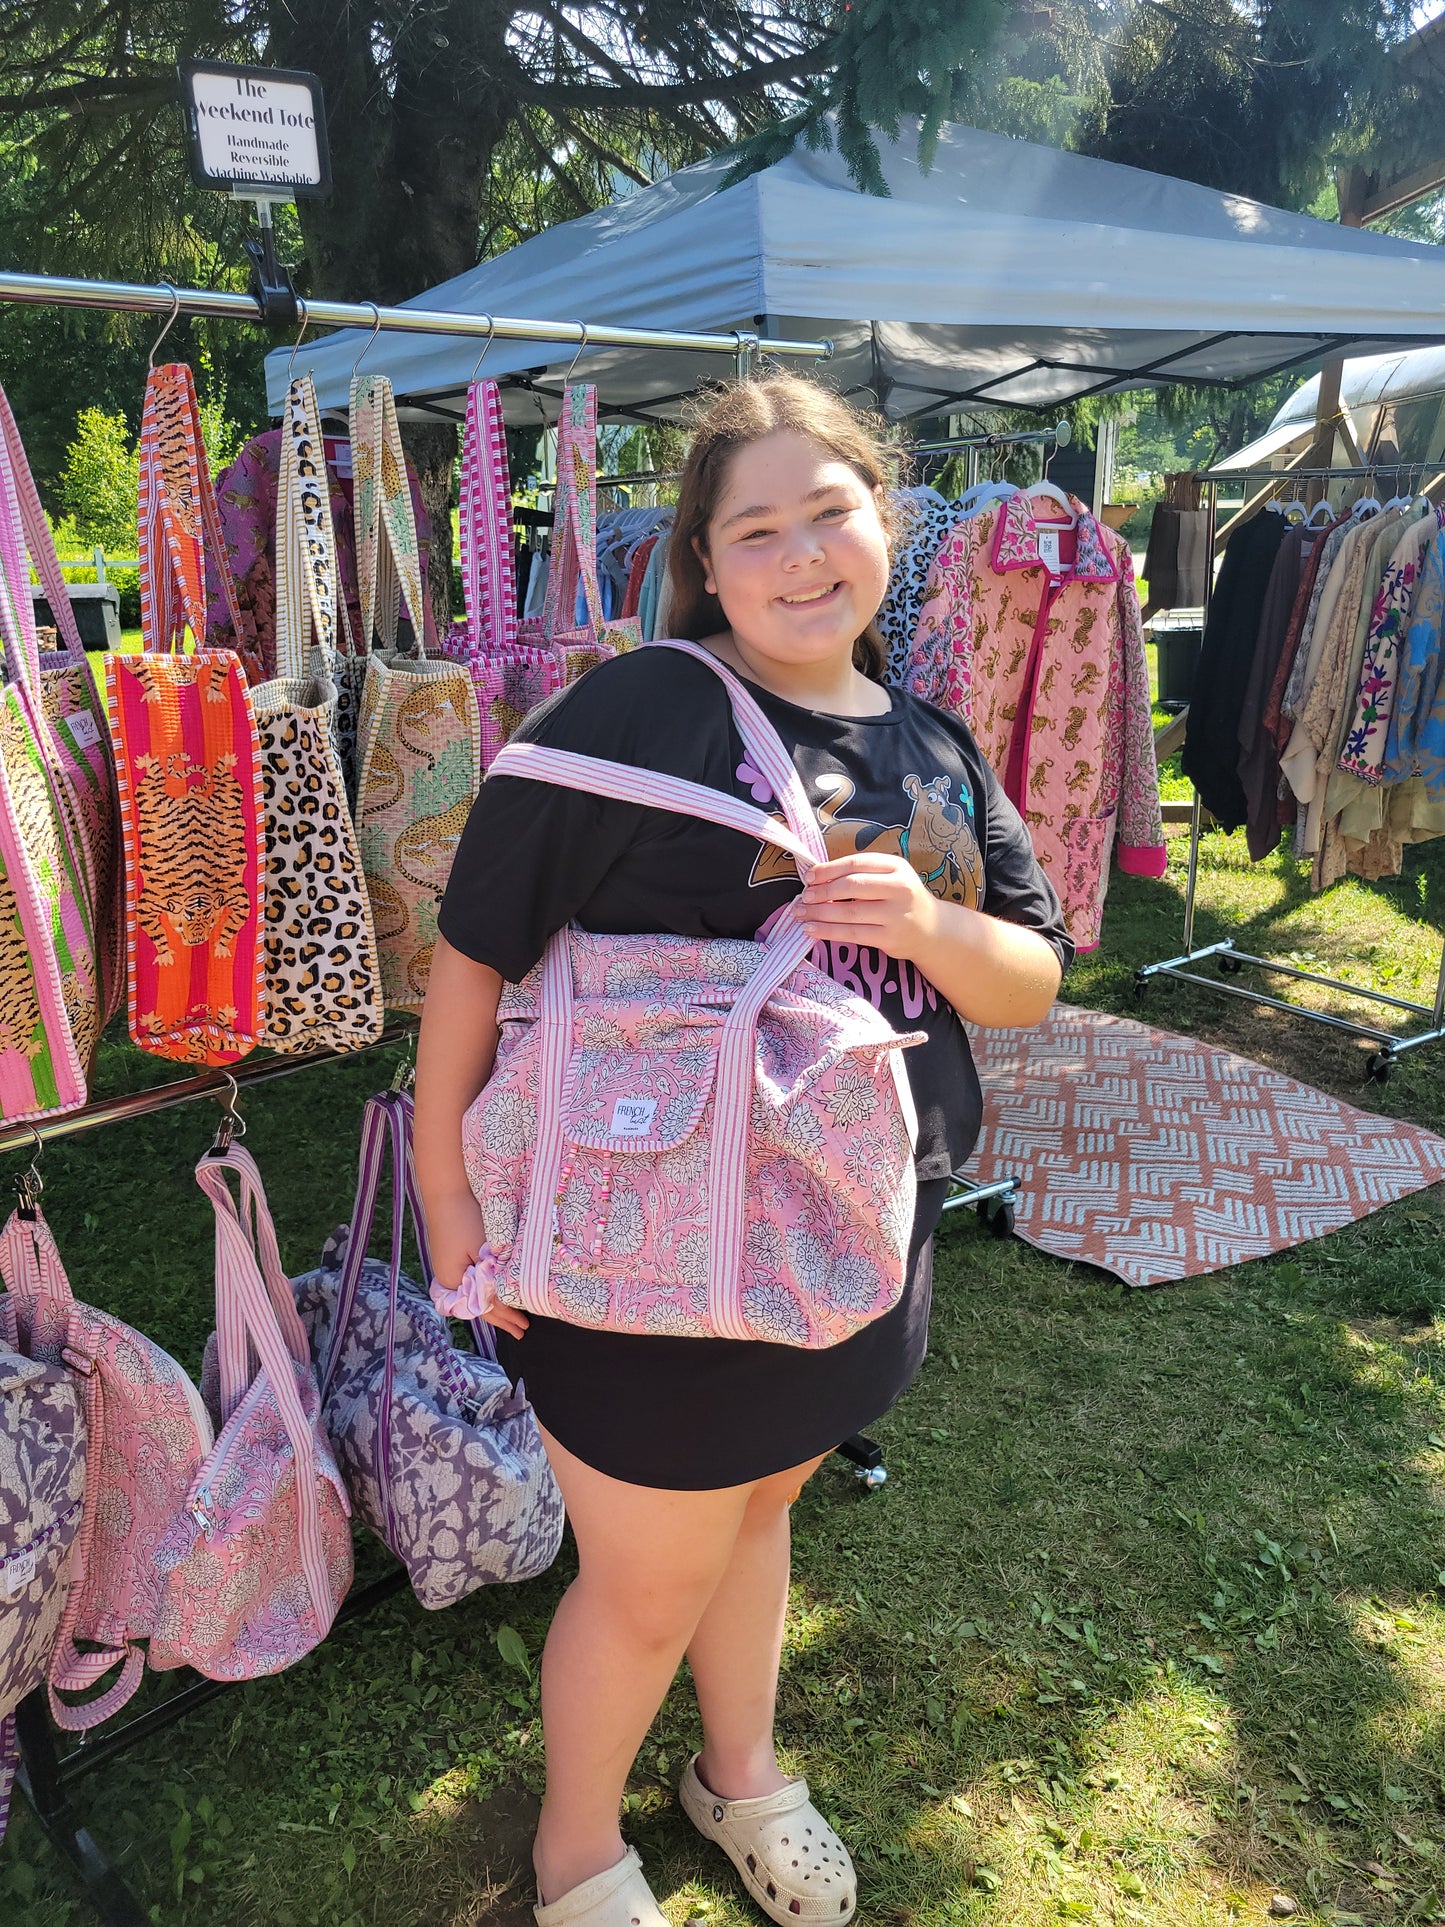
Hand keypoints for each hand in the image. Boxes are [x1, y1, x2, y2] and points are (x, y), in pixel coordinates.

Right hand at [428, 1189, 529, 1340]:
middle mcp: (448, 1280)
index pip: (484, 1308)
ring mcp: (448, 1269)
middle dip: (500, 1319)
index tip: (523, 1326)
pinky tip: (494, 1295)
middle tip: (521, 1331)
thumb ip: (492, 1277)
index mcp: (454, 1282)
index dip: (505, 1318)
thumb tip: (504, 1301)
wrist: (447, 1190)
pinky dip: (485, 1292)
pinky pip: (471, 1283)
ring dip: (493, 1306)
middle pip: (477, 1305)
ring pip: (474, 1295)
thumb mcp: (484, 1250)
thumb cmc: (466, 1218)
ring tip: (509, 1319)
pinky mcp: (452, 1257)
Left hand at [798, 852, 941, 959]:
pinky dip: (828, 931)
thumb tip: (817, 878)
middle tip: (803, 897)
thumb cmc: (901, 899)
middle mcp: (899, 888)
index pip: (857, 863)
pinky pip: (852, 933)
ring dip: (819, 913)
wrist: (932, 929)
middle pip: (852, 886)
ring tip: (801, 914)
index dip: (829, 869)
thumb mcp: (890, 877)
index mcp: (896, 867)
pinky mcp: (889, 938)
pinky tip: (812, 929)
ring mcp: (895, 915)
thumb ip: (861, 873)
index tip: (809, 876)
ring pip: (849, 912)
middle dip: (822, 891)